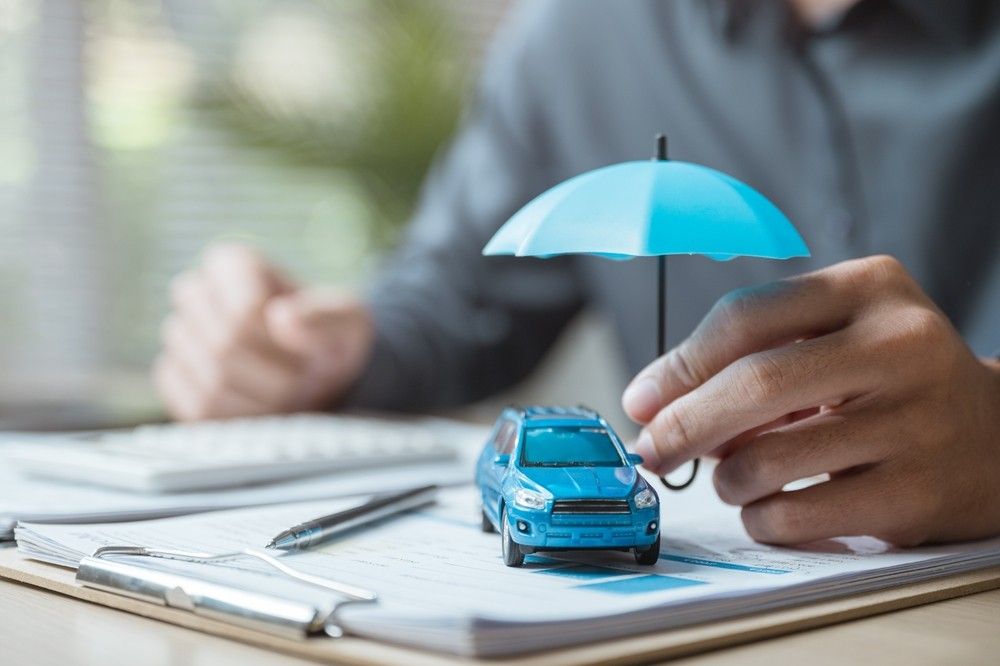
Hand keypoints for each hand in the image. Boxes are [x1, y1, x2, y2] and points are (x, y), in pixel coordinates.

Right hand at [154, 243, 373, 420]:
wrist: (319, 371)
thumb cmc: (331, 338)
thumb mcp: (347, 322)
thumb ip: (322, 318)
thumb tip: (282, 318)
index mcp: (233, 263)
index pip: (244, 309)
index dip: (280, 338)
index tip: (310, 344)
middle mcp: (196, 293)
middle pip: (225, 347)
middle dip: (278, 372)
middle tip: (306, 375)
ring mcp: (180, 337)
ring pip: (211, 382)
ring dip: (264, 398)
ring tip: (289, 389)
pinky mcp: (176, 378)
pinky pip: (197, 407)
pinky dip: (240, 416)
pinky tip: (264, 407)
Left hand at [622, 255, 999, 545]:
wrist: (997, 438)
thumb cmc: (888, 383)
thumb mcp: (834, 338)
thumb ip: (750, 358)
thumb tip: (650, 405)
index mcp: (869, 288)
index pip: (745, 317)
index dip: (678, 365)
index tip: (640, 401)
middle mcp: (901, 344)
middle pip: (753, 385)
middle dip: (682, 425)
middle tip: (652, 451)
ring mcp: (916, 421)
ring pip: (766, 460)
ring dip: (726, 480)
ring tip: (737, 478)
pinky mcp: (917, 495)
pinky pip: (795, 516)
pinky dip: (762, 518)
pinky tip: (772, 507)